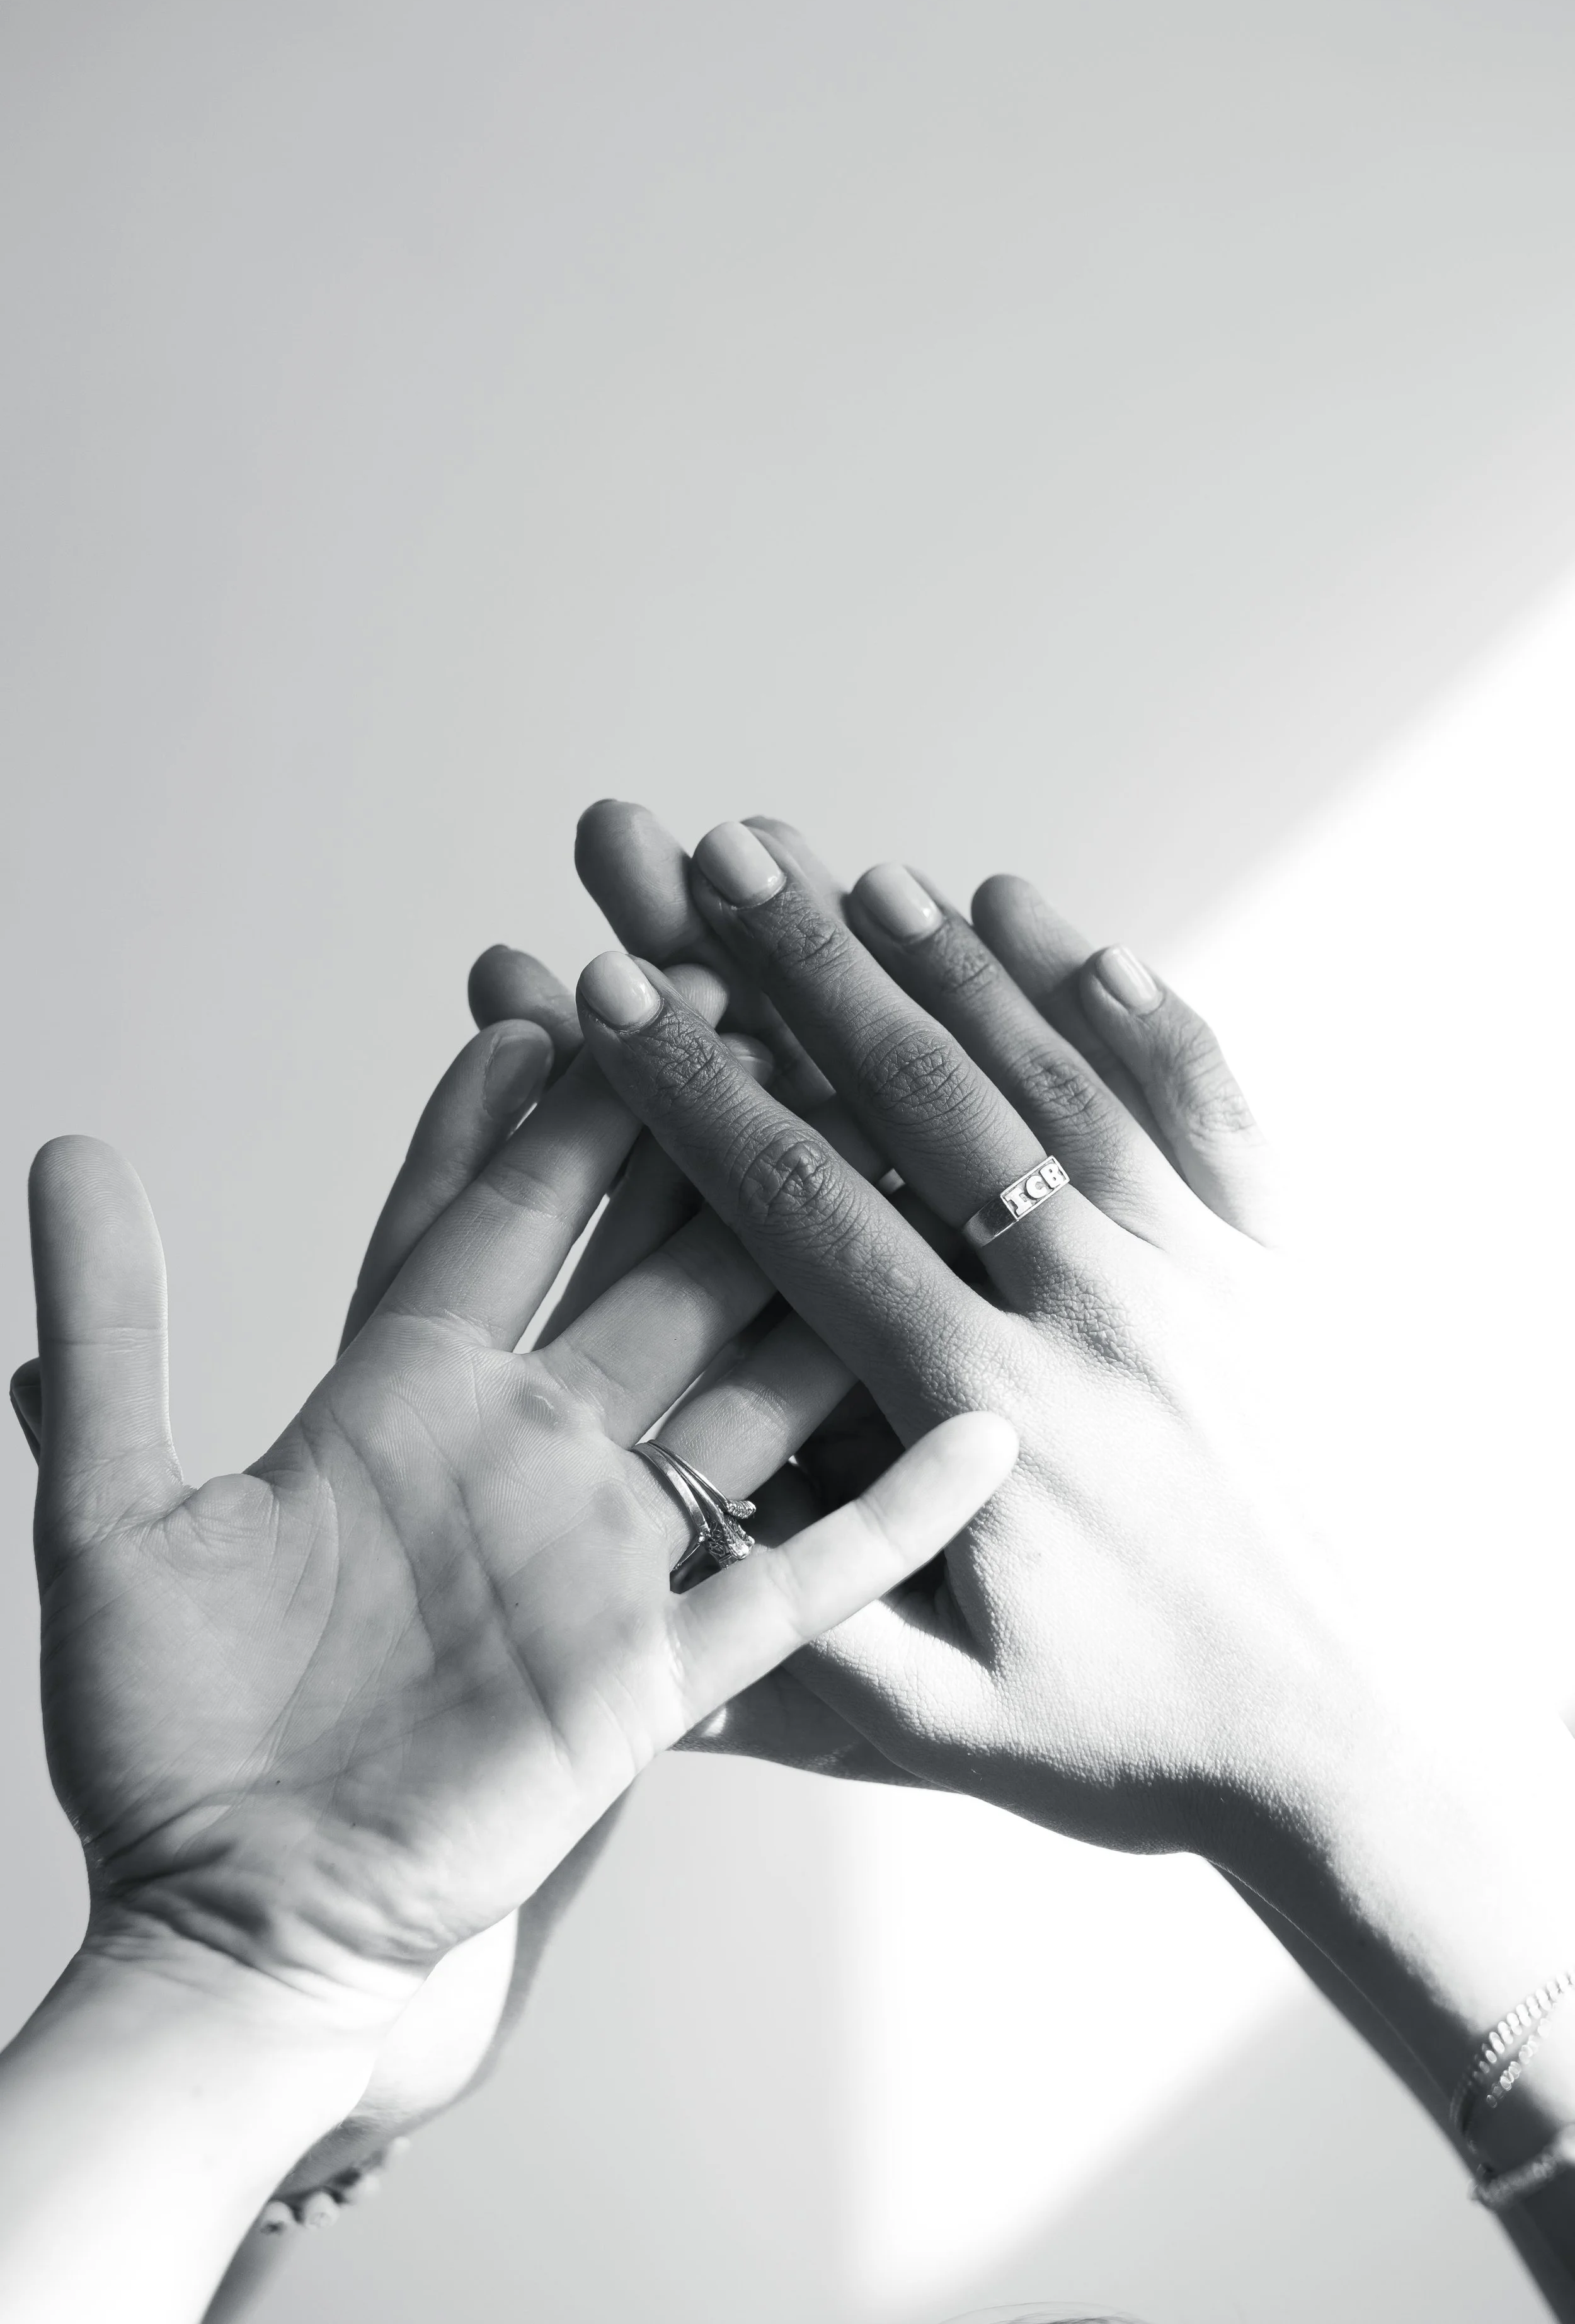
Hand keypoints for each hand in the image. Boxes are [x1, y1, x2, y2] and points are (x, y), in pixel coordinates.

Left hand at [24, 995, 1014, 2030]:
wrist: (240, 1924)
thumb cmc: (167, 1738)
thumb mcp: (117, 1519)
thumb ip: (112, 1334)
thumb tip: (65, 1147)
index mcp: (406, 1399)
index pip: (492, 1214)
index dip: (539, 1109)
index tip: (586, 986)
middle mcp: (527, 1452)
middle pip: (645, 1267)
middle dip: (709, 1150)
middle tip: (779, 1022)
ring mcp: (605, 1554)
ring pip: (745, 1383)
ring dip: (822, 1285)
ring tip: (907, 1167)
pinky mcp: (657, 1669)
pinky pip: (799, 1579)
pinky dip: (892, 1508)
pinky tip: (981, 1429)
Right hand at [567, 800, 1273, 1786]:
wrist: (1342, 1747)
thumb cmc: (1131, 1739)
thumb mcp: (941, 1728)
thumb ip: (796, 1629)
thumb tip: (657, 1522)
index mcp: (988, 1413)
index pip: (810, 1214)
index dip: (697, 1095)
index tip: (612, 996)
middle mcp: (1096, 1317)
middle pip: (930, 1106)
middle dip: (807, 972)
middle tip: (718, 860)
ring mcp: (1199, 1280)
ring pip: (1062, 1083)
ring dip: (953, 969)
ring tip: (856, 873)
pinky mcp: (1274, 1272)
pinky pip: (1209, 1112)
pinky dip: (1138, 1012)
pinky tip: (1066, 934)